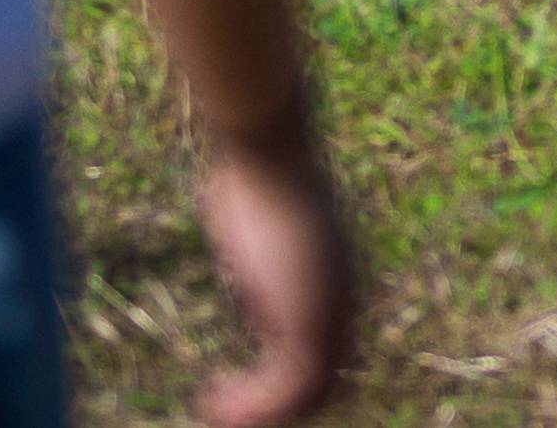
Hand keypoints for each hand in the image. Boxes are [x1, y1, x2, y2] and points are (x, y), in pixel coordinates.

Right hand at [190, 129, 362, 427]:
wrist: (268, 154)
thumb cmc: (255, 180)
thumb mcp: (261, 239)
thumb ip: (264, 275)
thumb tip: (252, 286)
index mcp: (335, 284)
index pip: (325, 354)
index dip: (286, 381)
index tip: (241, 382)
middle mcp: (343, 303)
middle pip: (324, 383)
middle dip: (275, 407)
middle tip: (225, 412)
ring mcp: (331, 314)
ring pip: (307, 394)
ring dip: (259, 412)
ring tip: (212, 410)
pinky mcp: (310, 322)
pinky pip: (289, 390)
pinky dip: (253, 408)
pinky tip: (214, 400)